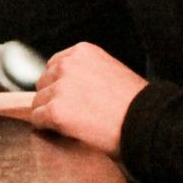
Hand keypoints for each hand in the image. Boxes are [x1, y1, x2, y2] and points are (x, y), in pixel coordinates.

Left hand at [30, 42, 146, 154]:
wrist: (144, 122)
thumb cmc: (135, 103)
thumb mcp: (110, 71)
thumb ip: (86, 71)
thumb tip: (67, 86)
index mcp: (82, 52)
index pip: (54, 65)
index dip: (60, 84)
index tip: (71, 98)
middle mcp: (68, 65)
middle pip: (44, 83)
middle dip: (54, 98)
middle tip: (74, 114)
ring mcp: (60, 88)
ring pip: (39, 102)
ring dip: (50, 113)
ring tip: (74, 124)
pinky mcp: (56, 111)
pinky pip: (38, 119)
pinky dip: (46, 127)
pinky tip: (64, 131)